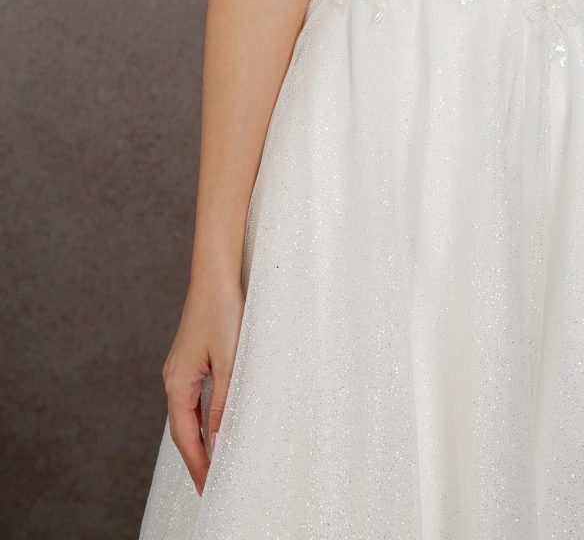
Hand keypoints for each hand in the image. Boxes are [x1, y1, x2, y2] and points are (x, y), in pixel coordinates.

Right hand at [161, 276, 243, 496]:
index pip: (186, 436)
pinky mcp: (189, 359)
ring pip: (185, 415)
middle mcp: (172, 379)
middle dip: (195, 459)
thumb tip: (217, 439)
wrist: (215, 275)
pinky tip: (209, 427)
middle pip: (181, 430)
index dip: (197, 464)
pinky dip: (198, 419)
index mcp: (178, 383)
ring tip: (211, 465)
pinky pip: (190, 400)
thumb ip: (223, 402)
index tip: (207, 489)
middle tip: (208, 487)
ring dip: (196, 440)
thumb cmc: (223, 313)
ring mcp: (178, 368)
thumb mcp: (229, 361)